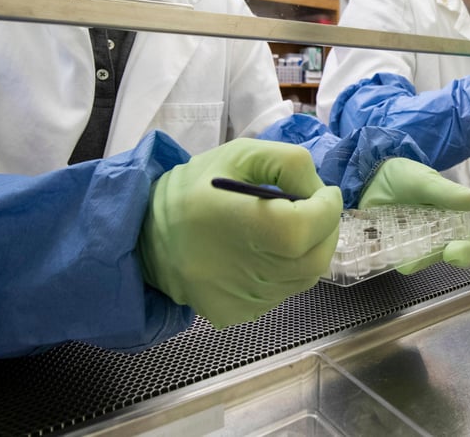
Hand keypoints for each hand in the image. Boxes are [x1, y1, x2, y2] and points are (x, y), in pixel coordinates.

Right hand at [138, 138, 341, 328]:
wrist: (143, 234)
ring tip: (286, 228)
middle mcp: (248, 272)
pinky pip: (281, 294)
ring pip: (304, 278)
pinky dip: (285, 272)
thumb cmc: (192, 189)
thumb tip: (320, 191)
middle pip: (315, 257)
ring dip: (308, 251)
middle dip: (325, 229)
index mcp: (246, 227)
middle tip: (314, 209)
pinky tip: (262, 253)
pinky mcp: (237, 314)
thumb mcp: (239, 155)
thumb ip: (288, 164)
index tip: (324, 193)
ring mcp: (244, 300)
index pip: (309, 226)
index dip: (327, 207)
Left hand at [358, 157, 469, 274]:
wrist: (370, 174)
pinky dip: (386, 253)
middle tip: (409, 237)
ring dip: (404, 253)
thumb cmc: (404, 177)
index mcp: (453, 221)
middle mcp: (437, 237)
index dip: (466, 254)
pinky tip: (377, 239)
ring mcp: (414, 245)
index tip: (451, 251)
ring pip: (416, 262)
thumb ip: (451, 193)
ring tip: (388, 232)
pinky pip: (393, 261)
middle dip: (427, 253)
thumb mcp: (426, 182)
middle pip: (440, 257)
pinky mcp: (392, 249)